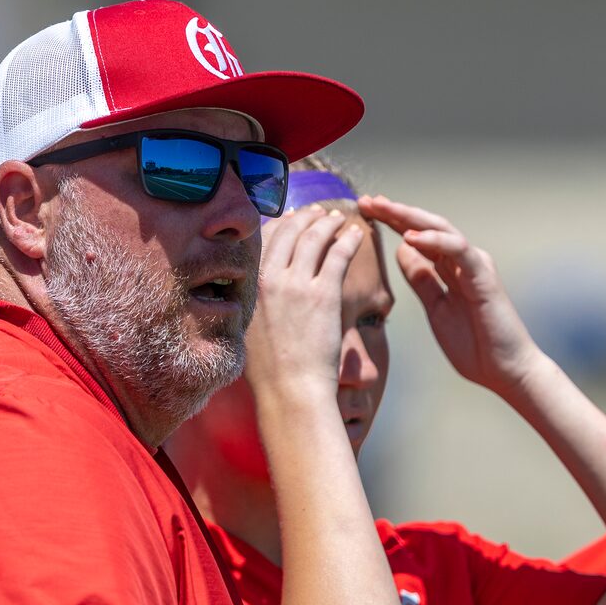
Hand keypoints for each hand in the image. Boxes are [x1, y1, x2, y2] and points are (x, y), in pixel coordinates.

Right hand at [245, 207, 366, 399]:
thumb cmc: (272, 373)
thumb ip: (254, 306)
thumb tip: (257, 299)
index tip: (290, 217)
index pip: (264, 240)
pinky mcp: (324, 294)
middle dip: (304, 217)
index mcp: (249, 287)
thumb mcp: (249, 331)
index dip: (280, 224)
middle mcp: (270, 279)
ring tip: (337, 219)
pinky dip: (348, 240)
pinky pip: (338, 255)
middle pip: (288, 232)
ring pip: (314, 238)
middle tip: (317, 213)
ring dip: (327, 223)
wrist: (290, 391)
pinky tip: (356, 234)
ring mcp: (297, 285)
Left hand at [359, 195, 544, 396]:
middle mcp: (463, 261)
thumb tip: (401, 250)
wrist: (506, 371)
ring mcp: (475, 265)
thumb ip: (422, 280)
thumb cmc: (475, 346)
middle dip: (396, 212)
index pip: (418, 237)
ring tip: (385, 208)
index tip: (365, 211)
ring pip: (441, 230)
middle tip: (368, 201)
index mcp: (450, 269)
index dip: (392, 223)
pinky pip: (458, 250)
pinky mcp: (484, 276)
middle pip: (426, 227)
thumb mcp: (436, 310)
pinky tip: (411, 236)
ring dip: (411, 218)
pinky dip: (435, 241)